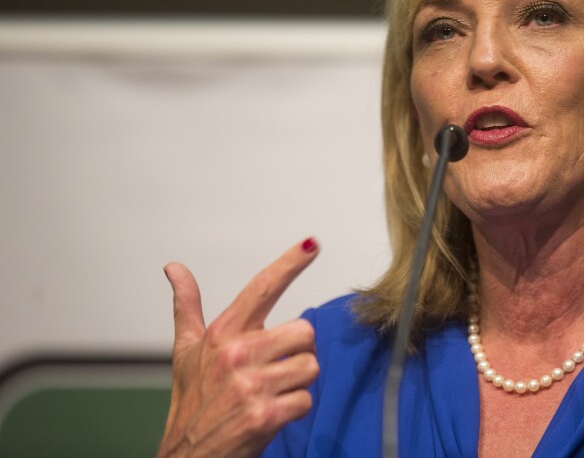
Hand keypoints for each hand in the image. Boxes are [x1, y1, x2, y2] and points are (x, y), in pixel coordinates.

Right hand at [157, 238, 320, 457]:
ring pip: (310, 367)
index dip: (290, 263)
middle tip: (275, 369)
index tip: (313, 244)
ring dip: (297, 384)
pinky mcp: (265, 415)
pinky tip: (272, 414)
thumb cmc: (191, 403)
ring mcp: (251, 385)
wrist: (187, 457)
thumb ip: (186, 307)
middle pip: (304, 332)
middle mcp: (236, 354)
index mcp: (222, 334)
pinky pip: (306, 400)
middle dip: (298, 353)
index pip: (262, 287)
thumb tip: (174, 269)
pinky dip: (295, 410)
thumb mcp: (185, 352)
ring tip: (270, 393)